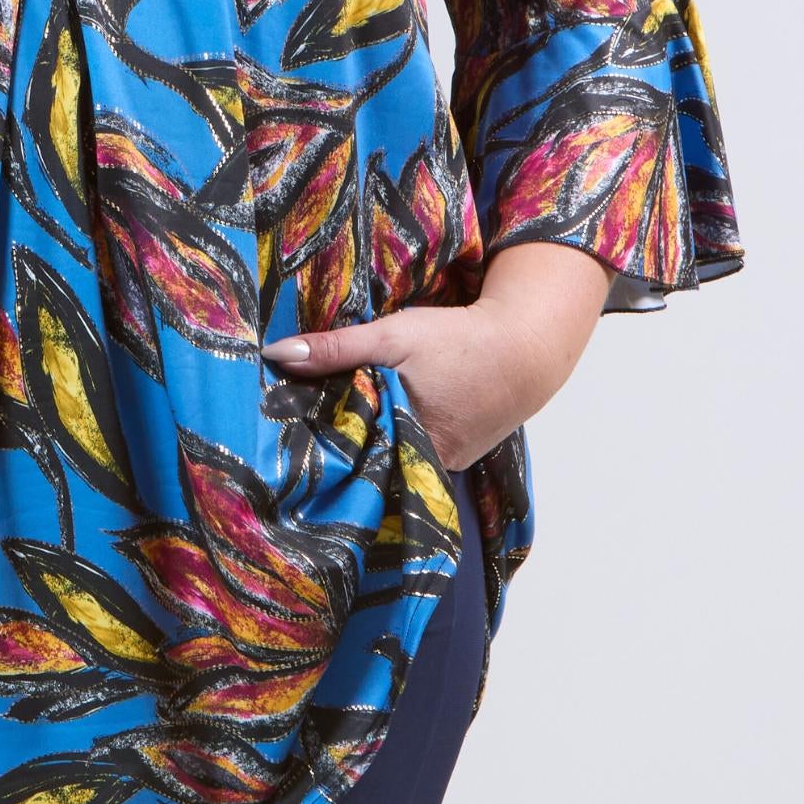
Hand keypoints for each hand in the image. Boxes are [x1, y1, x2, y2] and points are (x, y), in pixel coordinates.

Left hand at [261, 239, 611, 466]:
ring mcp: (442, 466)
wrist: (527, 349)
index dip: (315, 452)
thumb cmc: (459, 342)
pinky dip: (393, 440)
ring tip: (323, 432)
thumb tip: (276, 354)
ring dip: (366, 445)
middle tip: (293, 438)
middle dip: (336, 451)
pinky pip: (411, 454)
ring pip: (389, 459)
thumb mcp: (393, 337)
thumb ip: (336, 349)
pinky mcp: (454, 456)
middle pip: (367, 463)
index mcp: (405, 444)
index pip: (346, 460)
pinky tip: (372, 425)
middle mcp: (424, 466)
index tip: (280, 447)